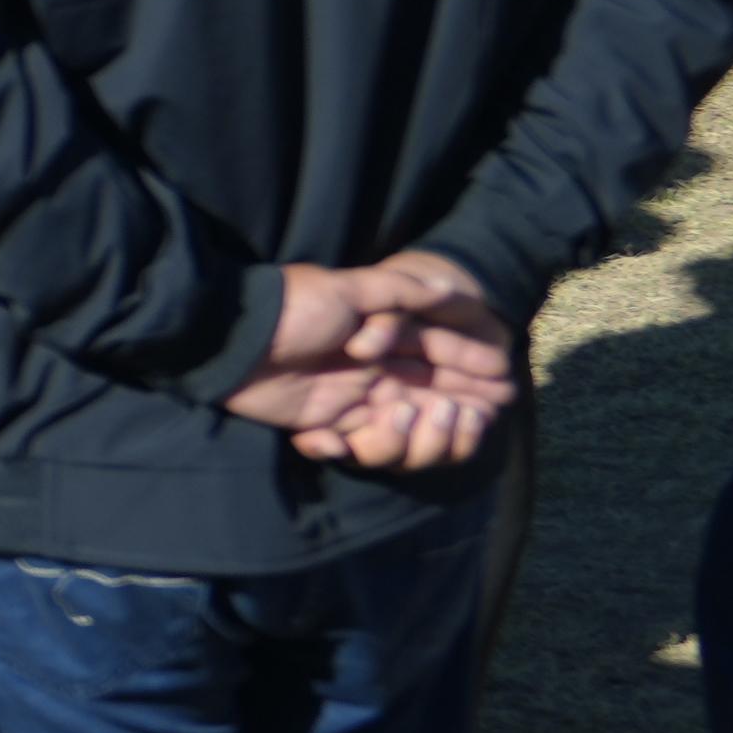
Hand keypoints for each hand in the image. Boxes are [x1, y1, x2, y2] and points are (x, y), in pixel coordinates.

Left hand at [223, 253, 518, 466]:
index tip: (503, 378)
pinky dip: (374, 443)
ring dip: (425, 424)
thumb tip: (452, 290)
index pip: (434, 349)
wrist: (229, 341)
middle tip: (493, 409)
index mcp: (377, 330)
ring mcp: (348, 394)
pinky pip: (361, 441)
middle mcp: (369, 364)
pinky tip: (386, 435)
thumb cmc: (291, 308)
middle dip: (462, 397)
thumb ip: (402, 292)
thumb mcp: (349, 289)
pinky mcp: (323, 421)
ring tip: (445, 418)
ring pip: (403, 417)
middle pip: (427, 386)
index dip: (469, 363)